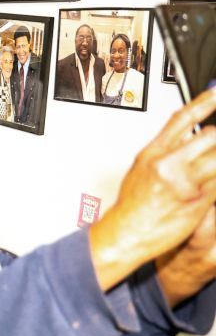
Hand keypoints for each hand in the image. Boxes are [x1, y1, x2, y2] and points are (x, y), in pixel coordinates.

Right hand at [89, 88, 215, 290]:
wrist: (128, 233)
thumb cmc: (133, 205)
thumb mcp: (142, 168)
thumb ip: (165, 150)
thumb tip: (184, 138)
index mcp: (154, 152)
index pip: (182, 119)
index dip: (204, 103)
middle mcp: (170, 164)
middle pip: (210, 137)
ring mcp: (186, 182)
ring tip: (214, 164)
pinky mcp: (198, 200)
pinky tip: (214, 181)